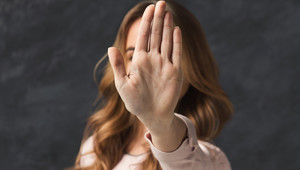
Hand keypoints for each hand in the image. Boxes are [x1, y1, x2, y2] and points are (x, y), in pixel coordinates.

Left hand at [108, 1, 182, 128]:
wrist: (152, 115)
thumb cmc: (135, 102)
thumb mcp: (122, 84)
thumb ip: (118, 66)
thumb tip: (110, 48)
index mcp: (140, 61)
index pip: (144, 37)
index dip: (146, 22)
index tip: (149, 8)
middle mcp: (153, 59)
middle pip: (156, 35)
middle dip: (158, 19)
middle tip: (161, 3)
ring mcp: (165, 64)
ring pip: (167, 41)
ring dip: (167, 26)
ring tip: (167, 12)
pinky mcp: (175, 72)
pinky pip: (176, 54)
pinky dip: (176, 42)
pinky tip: (176, 30)